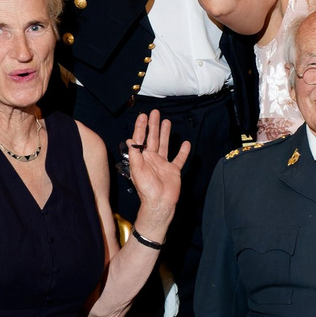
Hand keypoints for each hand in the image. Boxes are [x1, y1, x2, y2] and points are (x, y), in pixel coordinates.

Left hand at [124, 111, 188, 234]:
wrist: (159, 203)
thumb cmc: (146, 188)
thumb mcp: (137, 170)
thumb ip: (135, 155)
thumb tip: (130, 140)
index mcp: (142, 158)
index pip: (141, 139)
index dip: (141, 127)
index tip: (143, 116)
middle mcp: (152, 159)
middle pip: (153, 138)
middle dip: (154, 125)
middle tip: (155, 113)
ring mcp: (163, 164)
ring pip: (165, 145)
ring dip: (166, 134)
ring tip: (167, 122)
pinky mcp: (174, 170)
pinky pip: (179, 159)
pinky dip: (183, 152)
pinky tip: (185, 143)